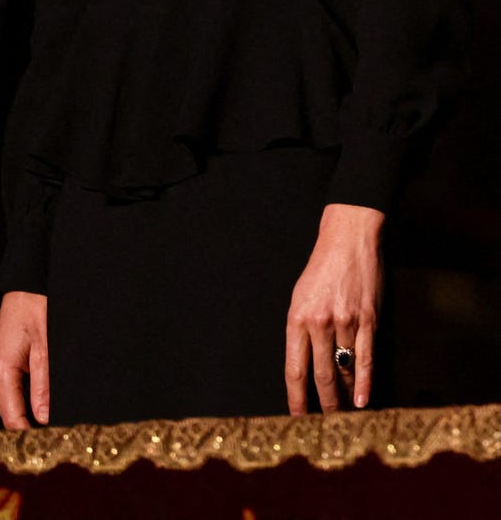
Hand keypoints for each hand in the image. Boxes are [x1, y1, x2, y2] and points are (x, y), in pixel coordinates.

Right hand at [0, 290, 48, 428]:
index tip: (46, 444)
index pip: (12, 418)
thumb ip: (43, 386)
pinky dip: (21, 402)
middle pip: (8, 415)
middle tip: (52, 437)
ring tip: (48, 423)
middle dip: (27, 427)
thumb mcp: (45, 350)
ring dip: (24, 415)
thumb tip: (43, 419)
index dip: (28, 435)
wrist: (25, 288)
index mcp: (0, 371)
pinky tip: (37, 405)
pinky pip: (8, 393)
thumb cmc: (35, 311)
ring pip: (7, 406)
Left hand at [285, 202, 384, 414]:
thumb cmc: (321, 267)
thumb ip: (300, 329)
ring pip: (343, 370)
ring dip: (343, 396)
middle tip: (324, 424)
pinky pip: (366, 359)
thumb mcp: (300, 296)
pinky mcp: (369, 321)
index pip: (294, 368)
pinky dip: (364, 383)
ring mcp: (346, 323)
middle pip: (320, 376)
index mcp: (297, 317)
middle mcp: (320, 323)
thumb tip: (305, 365)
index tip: (297, 417)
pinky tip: (362, 400)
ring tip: (343, 416)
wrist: (348, 239)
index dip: (296, 397)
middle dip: (322, 404)